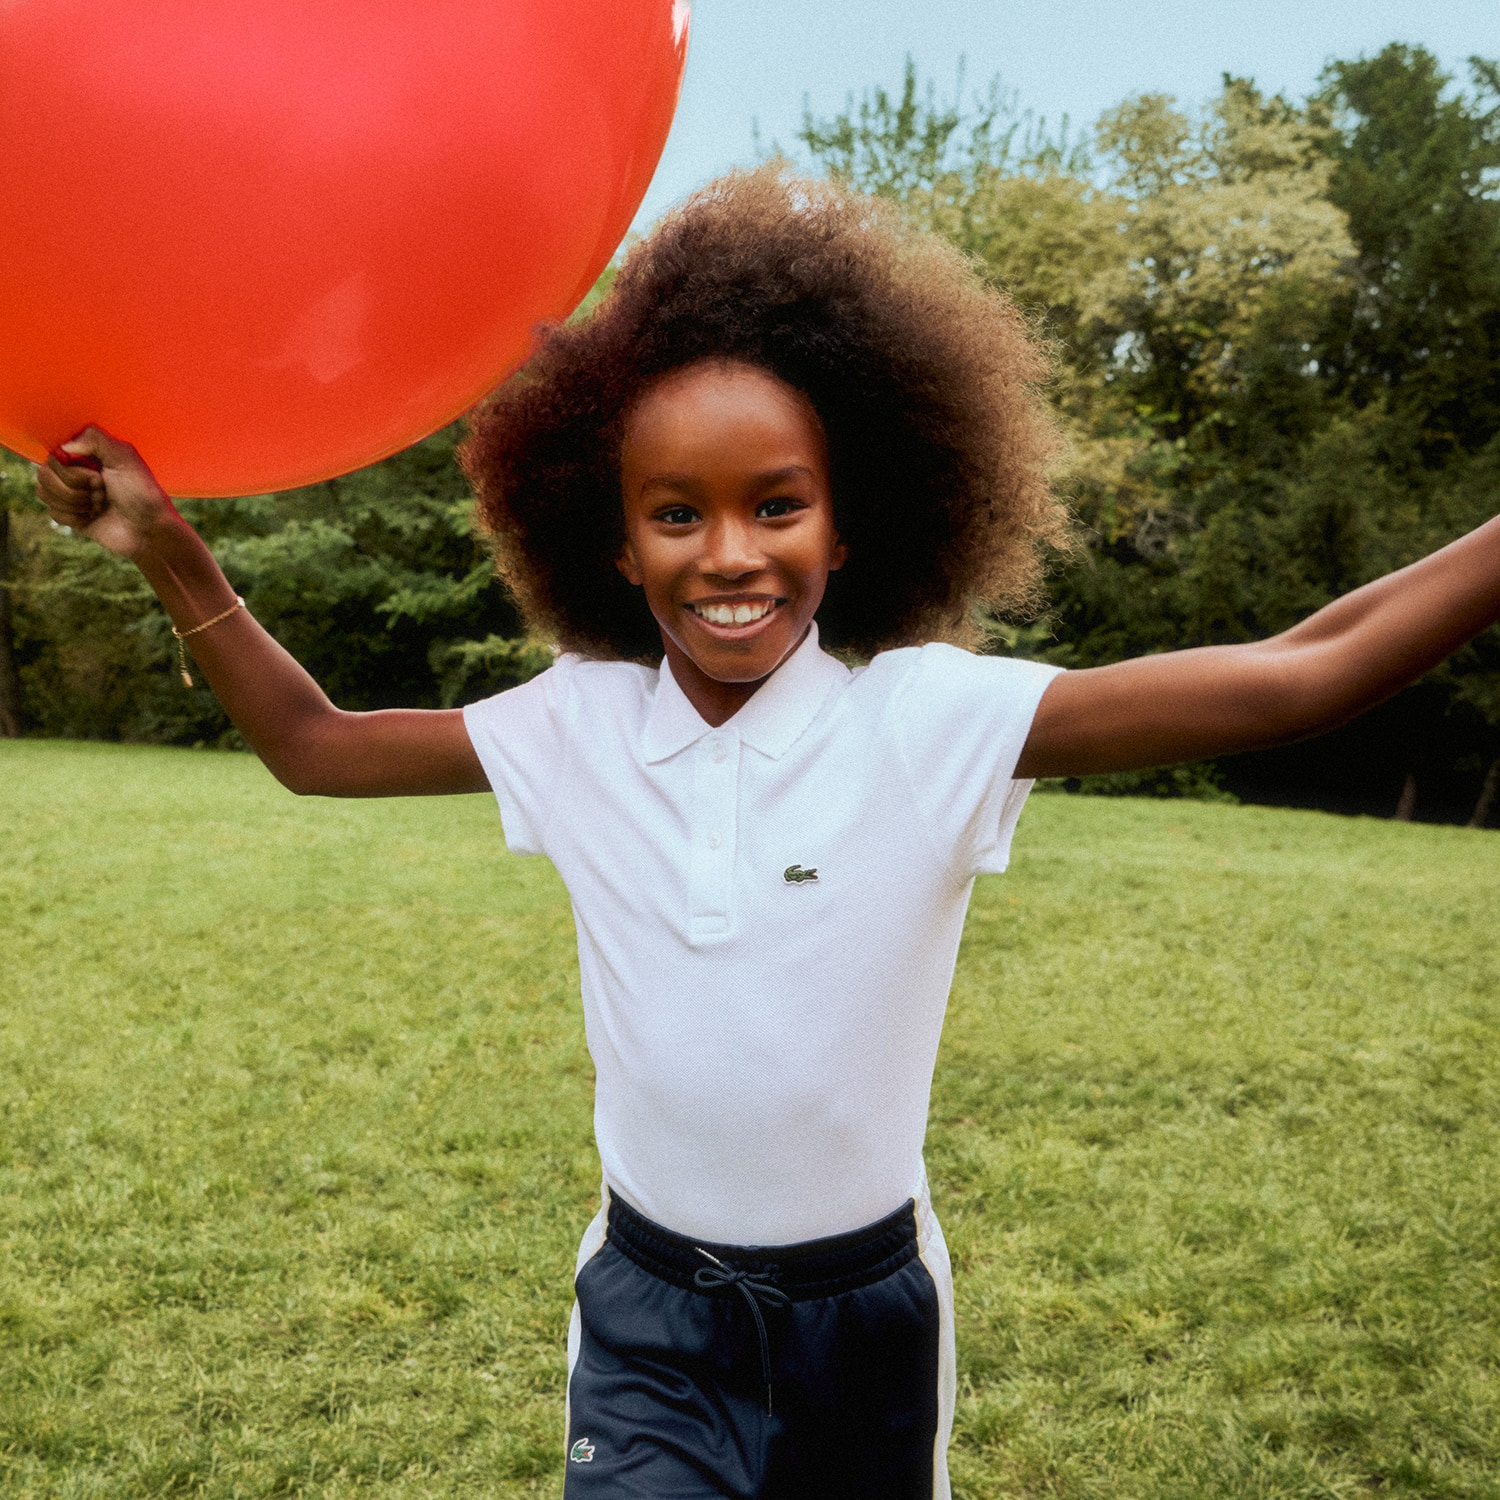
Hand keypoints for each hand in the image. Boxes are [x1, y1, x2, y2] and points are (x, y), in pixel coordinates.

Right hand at [34, 427, 177, 559]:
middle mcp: (75, 472)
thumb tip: (64, 445)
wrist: (149, 530)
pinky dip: (74, 517)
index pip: (54, 453)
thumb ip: (95, 438)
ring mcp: (72, 495)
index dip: (72, 468)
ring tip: (100, 504)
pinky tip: (93, 517)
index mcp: (86, 455)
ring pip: (44, 492)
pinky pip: (53, 513)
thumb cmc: (142, 492)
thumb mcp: (125, 458)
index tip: (98, 475)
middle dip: (76, 486)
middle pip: (44, 473)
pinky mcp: (71, 517)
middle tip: (103, 491)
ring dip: (76, 501)